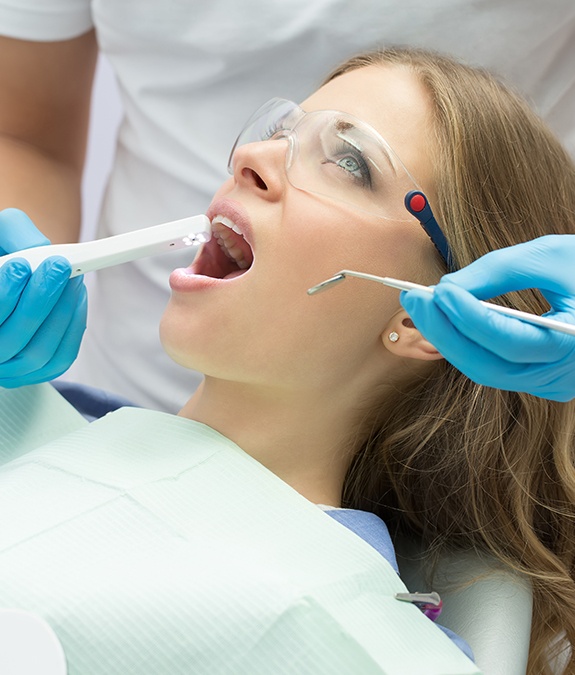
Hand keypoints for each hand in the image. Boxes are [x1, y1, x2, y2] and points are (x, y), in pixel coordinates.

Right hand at [0, 208, 86, 386]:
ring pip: (37, 352)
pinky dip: (73, 327)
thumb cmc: (4, 251)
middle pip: (9, 339)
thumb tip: (38, 251)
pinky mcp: (34, 371)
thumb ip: (14, 235)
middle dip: (38, 300)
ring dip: (60, 312)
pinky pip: (60, 359)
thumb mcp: (2, 232)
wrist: (14, 269)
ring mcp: (7, 367)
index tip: (21, 266)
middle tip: (58, 267)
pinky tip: (76, 297)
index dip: (2, 294)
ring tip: (72, 277)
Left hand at [400, 235, 574, 401]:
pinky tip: (446, 320)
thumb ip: (498, 271)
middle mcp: (563, 375)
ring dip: (449, 339)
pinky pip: (494, 366)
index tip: (438, 291)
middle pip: (488, 365)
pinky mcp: (540, 378)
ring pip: (486, 370)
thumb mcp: (550, 256)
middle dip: (444, 332)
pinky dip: (467, 343)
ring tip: (422, 305)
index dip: (468, 317)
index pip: (509, 341)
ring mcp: (552, 383)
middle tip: (414, 299)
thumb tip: (447, 288)